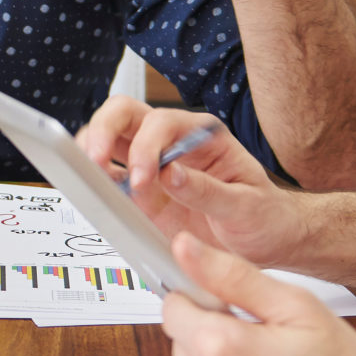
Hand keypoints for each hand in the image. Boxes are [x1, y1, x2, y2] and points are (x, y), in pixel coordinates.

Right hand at [87, 103, 310, 264]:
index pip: (161, 123)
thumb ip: (208, 190)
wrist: (267, 240)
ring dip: (92, 153)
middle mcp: (174, 143)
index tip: (142, 180)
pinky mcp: (143, 194)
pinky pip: (110, 179)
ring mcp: (154, 167)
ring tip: (88, 178)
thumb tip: (170, 173)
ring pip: (109, 140)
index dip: (145, 148)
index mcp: (202, 135)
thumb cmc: (264, 215)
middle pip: (124, 115)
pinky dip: (95, 182)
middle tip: (94, 161)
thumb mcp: (246, 205)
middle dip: (102, 132)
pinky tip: (94, 194)